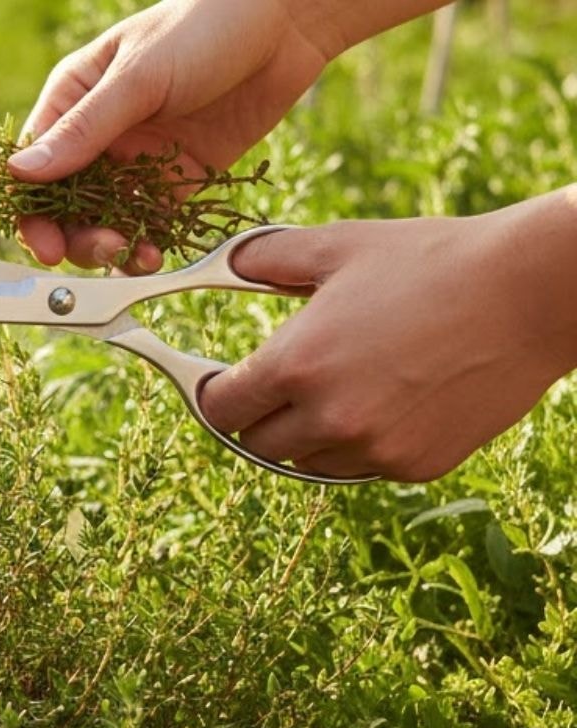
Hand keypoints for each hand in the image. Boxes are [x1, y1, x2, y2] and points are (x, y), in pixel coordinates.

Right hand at [8, 0, 337, 271]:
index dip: (32, 210)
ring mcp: (137, 159)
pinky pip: (150, 222)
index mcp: (72, 99)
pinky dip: (147, 244)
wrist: (285, 23)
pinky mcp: (177, 178)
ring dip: (111, 245)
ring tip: (135, 255)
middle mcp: (98, 134)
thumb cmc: (204, 27)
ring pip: (104, 219)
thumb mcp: (138, 78)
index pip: (33, 165)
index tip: (47, 245)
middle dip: (76, 235)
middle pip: (65, 203)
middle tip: (104, 249)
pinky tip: (157, 255)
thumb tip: (21, 172)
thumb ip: (83, 130)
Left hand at [201, 189, 576, 481]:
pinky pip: (362, 466)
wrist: (528, 294)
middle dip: (258, 417)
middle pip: (256, 444)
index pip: (219, 409)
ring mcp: (374, 448)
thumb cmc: (431, 261)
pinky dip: (361, 443)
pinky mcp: (416, 465)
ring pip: (307, 462)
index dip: (214, 394)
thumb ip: (266, 258)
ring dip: (308, 434)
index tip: (222, 383)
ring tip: (342, 387)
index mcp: (296, 366)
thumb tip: (227, 265)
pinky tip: (388, 400)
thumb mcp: (339, 246)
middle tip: (280, 386)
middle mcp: (329, 418)